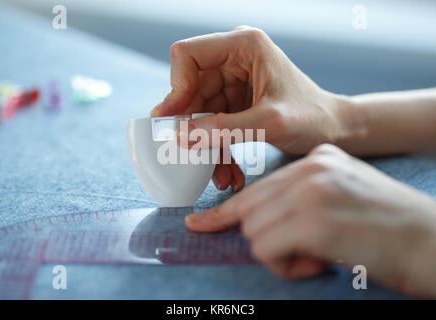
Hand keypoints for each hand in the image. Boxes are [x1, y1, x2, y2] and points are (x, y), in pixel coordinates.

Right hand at [150, 26, 345, 191]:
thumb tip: (180, 136)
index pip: (187, 55)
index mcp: (244, 46)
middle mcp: (234, 58)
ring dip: (206, 146)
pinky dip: (218, 148)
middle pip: (190, 89)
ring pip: (199, 112)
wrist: (334, 130)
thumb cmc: (313, 118)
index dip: (176, 87)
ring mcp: (233, 80)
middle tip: (194, 159)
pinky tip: (228, 172)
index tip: (176, 122)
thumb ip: (223, 128)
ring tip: (220, 176)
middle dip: (193, 128)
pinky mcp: (235, 101)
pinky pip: (212, 124)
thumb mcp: (268, 123)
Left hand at [185, 144, 435, 297]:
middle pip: (250, 210)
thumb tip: (260, 221)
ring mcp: (310, 191)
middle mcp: (310, 168)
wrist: (434, 241)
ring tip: (317, 258)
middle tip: (302, 254)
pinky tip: (319, 263)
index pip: (258, 187)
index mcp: (317, 160)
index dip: (225, 211)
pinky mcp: (313, 220)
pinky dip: (286, 266)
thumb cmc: (388, 227)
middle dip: (265, 240)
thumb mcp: (342, 196)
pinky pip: (265, 249)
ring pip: (253, 232)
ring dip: (279, 256)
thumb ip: (301, 199)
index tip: (200, 223)